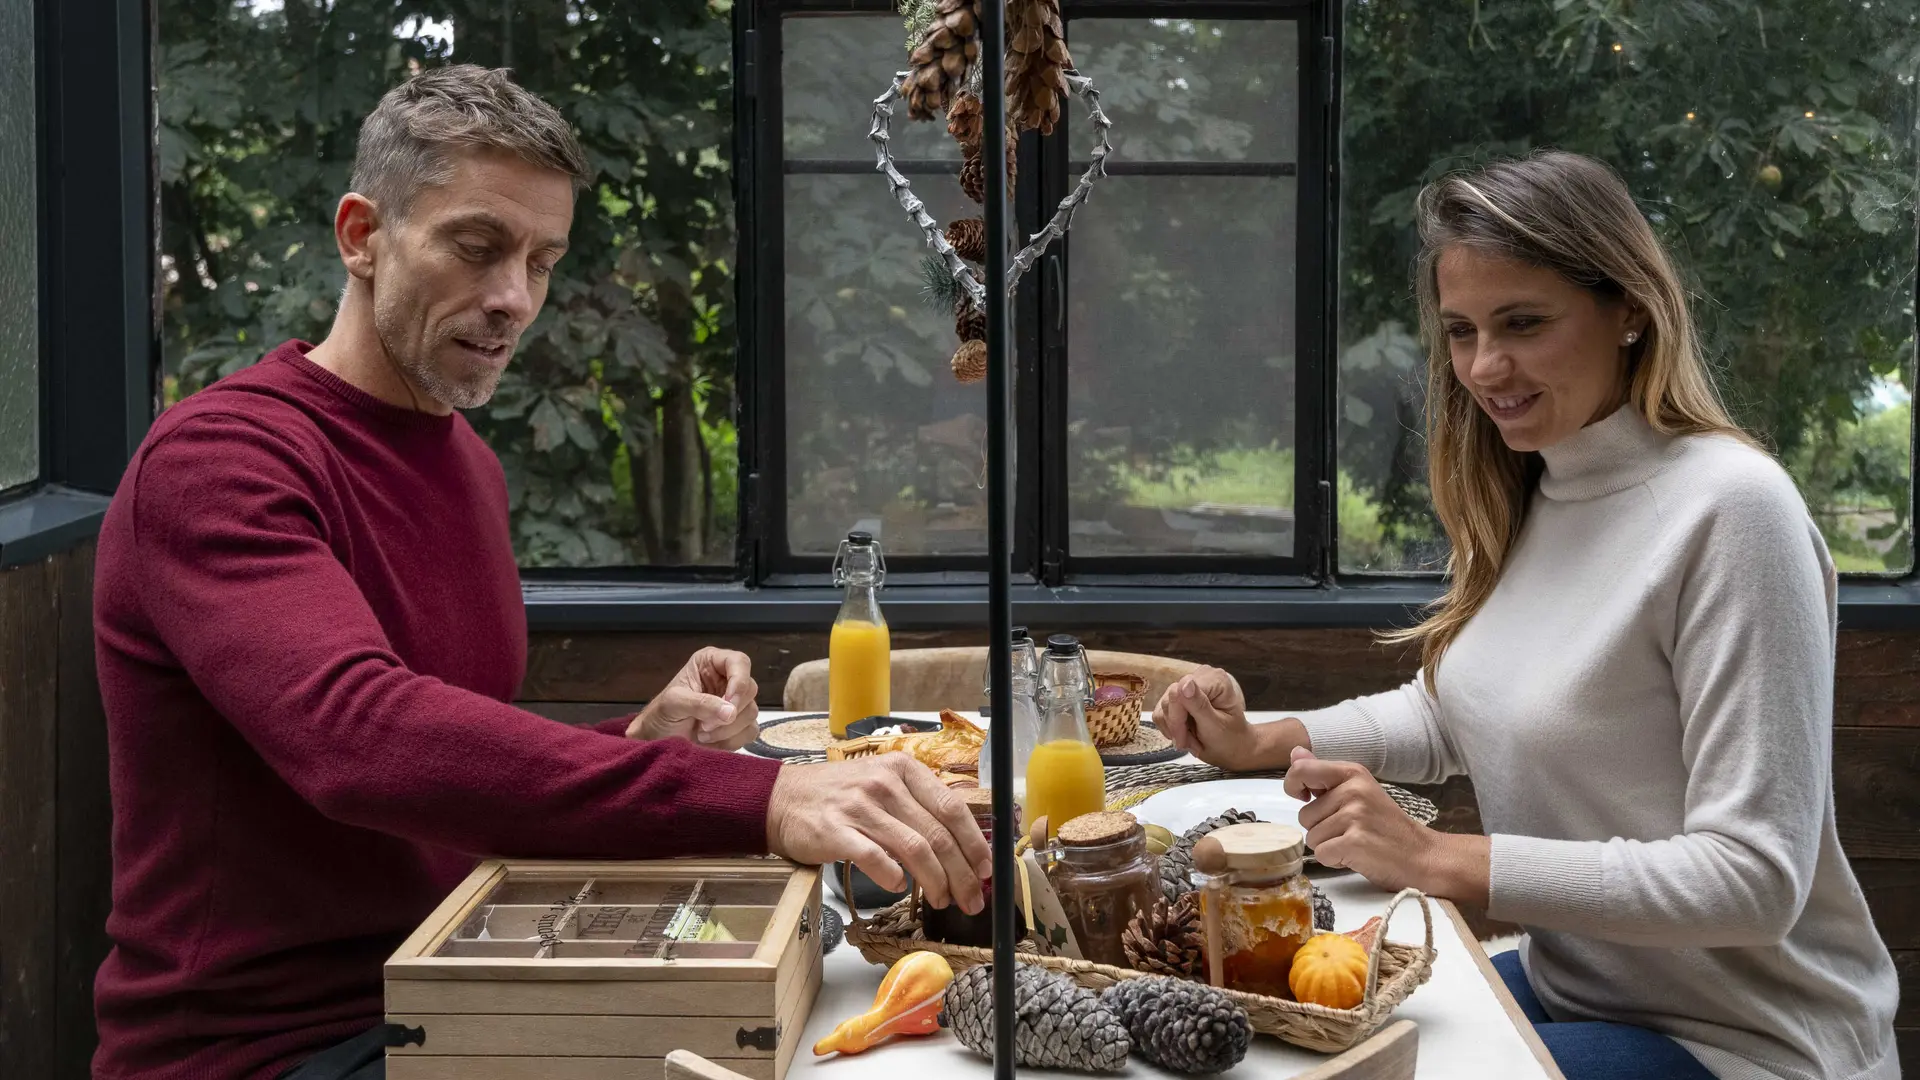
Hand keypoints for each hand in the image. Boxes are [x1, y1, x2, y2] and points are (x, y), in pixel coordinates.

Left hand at [625, 647, 759, 751]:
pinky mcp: (739, 725)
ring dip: (727, 729)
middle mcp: (727, 679)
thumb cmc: (661, 714)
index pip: (739, 662)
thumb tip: (730, 712)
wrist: (657, 740)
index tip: (728, 702)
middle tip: (704, 725)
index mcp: (712, 663)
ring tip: (702, 734)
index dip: (739, 681)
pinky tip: (712, 742)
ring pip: (751, 712)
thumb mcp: (674, 703)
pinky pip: (750, 731)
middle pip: (750, 689)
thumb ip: (701, 704)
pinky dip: (731, 741)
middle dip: (729, 711)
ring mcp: (735, 703)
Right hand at [765, 753, 991, 914]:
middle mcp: (884, 784)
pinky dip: (893, 877)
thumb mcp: (882, 785)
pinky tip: (899, 887)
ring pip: (914, 849)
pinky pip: (875, 858)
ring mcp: (860, 806)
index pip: (952, 808)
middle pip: (938, 834)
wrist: (781, 799)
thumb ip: (917, 807)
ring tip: (942, 901)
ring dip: (935, 881)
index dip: (975, 842)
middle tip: (972, 899)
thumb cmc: (839, 796)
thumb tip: (960, 846)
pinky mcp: (836, 831)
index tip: (988, 869)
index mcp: (903, 770)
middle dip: (962, 873)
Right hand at [1153, 667, 1303, 769]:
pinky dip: (1170, 728)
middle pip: (1170, 699)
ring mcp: (1188, 686)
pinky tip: (1186, 735)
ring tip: (1192, 740)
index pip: (1180, 692)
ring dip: (1175, 730)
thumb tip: (1184, 684)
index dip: (1177, 718)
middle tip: (1190, 743)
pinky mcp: (1178, 696)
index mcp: (1215, 679)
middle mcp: (1201, 676)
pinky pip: (1161, 712)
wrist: (1233, 748)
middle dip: (1177, 726)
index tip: (1183, 739)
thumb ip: (1200, 705)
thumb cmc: (1231, 739)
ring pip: (1163, 707)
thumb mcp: (1216, 726)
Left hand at [1286, 747, 1487, 902]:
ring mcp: (1355, 816)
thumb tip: (1295, 752)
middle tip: (1350, 831)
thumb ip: (1323, 774)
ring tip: (1355, 842)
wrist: (1422, 855)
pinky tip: (1356, 856)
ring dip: (1329, 846)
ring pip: (1311, 837)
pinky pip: (1322, 854)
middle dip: (1320, 828)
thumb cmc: (1386, 826)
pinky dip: (1335, 861)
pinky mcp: (1355, 842)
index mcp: (1352, 773)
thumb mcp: (1358, 792)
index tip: (1307, 798)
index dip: (1294, 786)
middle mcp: (1353, 790)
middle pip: (1304, 814)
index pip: (1301, 769)